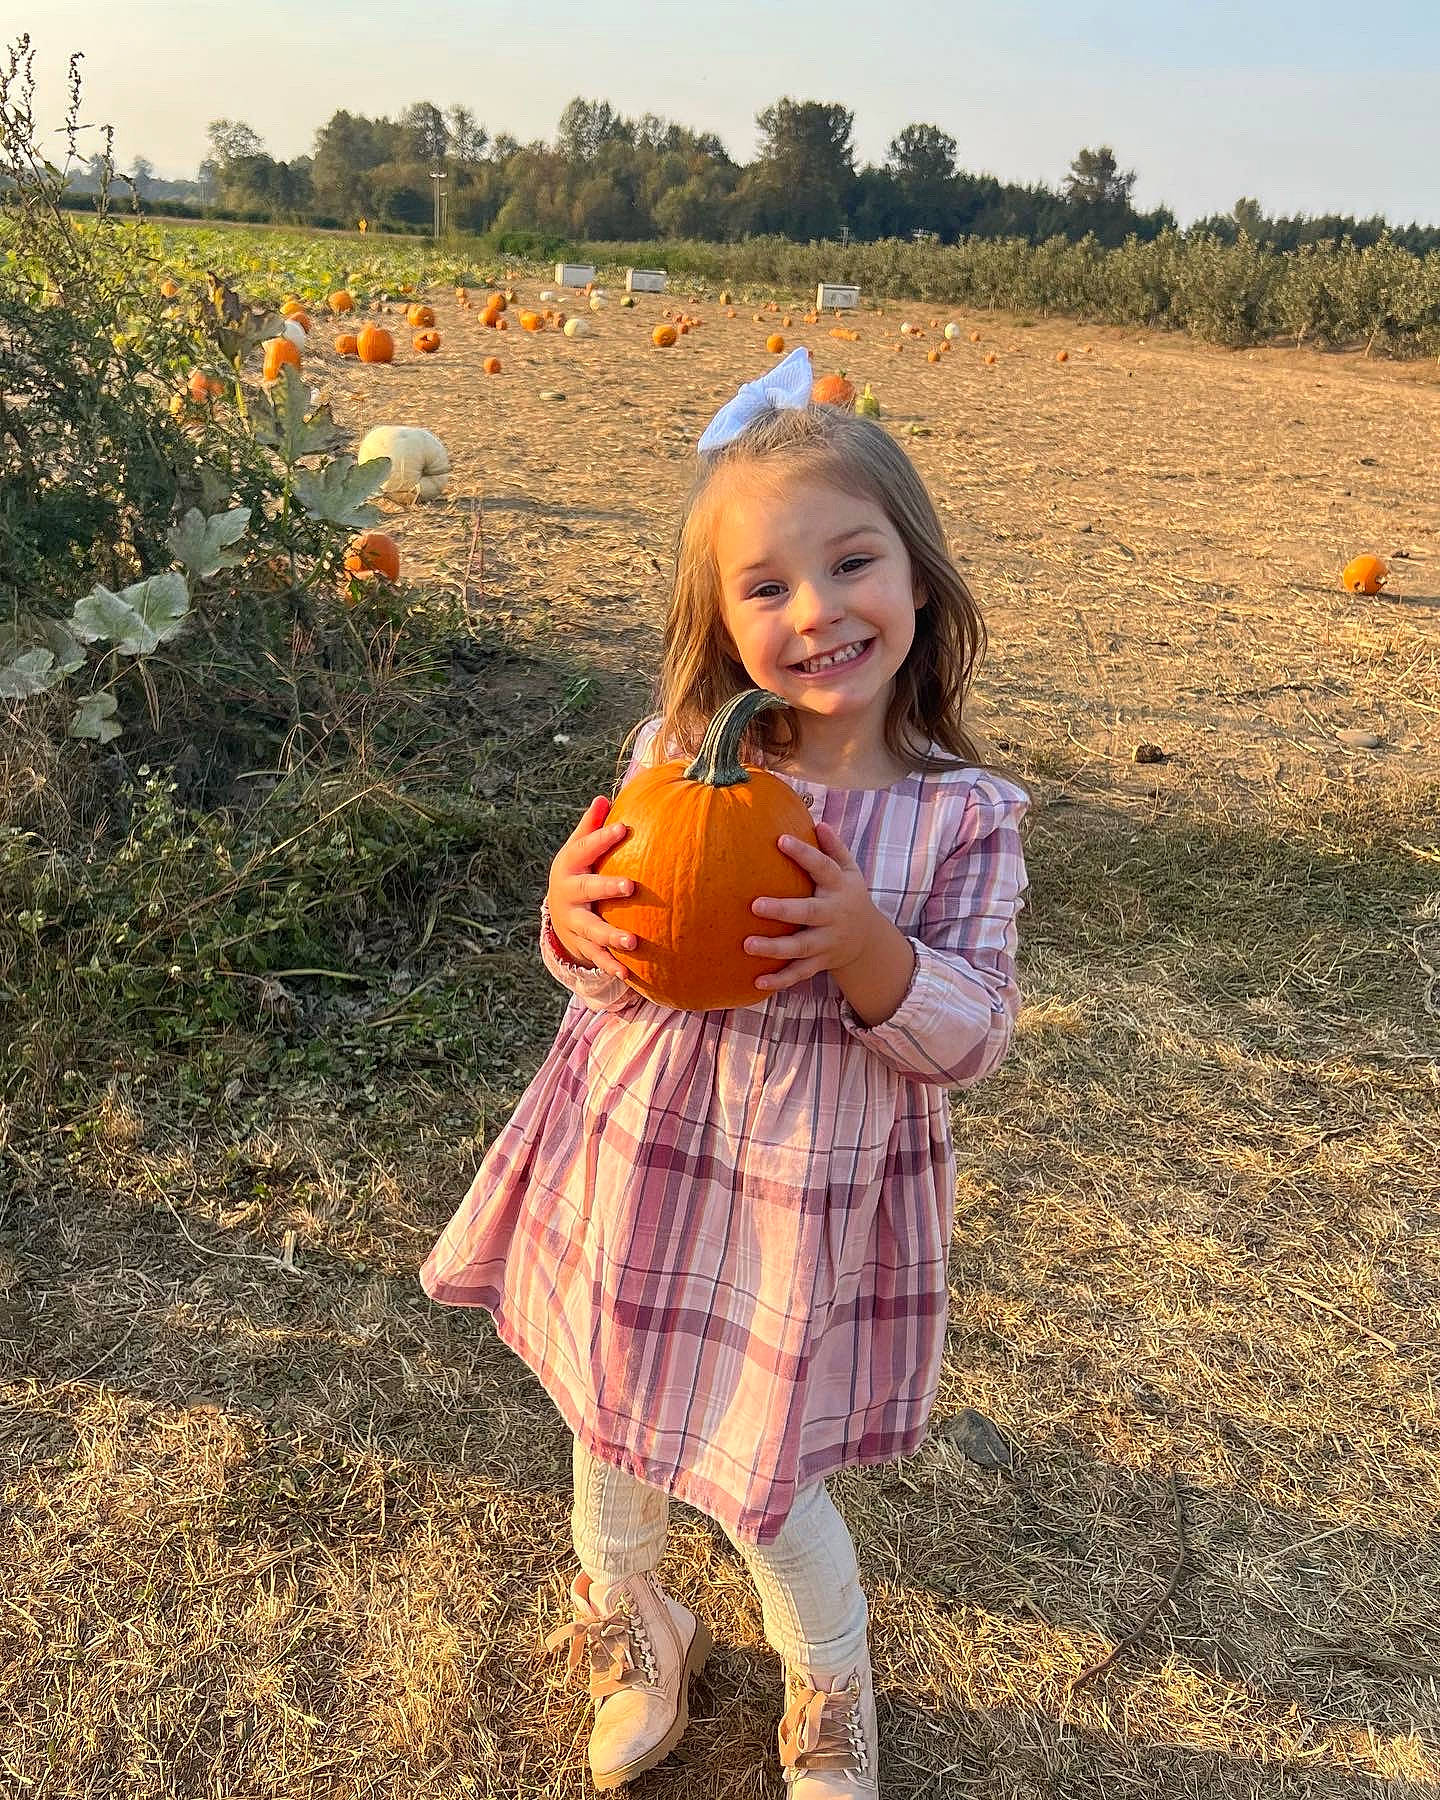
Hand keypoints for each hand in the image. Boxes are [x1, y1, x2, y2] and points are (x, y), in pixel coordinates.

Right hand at [545, 795, 637, 978]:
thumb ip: (591, 826)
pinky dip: (611, 965)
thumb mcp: (578, 849)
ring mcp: (573, 921)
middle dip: (607, 888)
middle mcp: (568, 894)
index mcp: (569, 865)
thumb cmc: (578, 871)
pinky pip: (596, 956)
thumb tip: (605, 797)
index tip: (624, 828)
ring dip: (611, 936)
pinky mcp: (582, 944)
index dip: (603, 838)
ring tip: (633, 941)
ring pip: (591, 929)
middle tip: (631, 886)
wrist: (557, 913)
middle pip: (586, 889)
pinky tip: (628, 973)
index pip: (585, 848)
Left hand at [744, 821, 882, 992]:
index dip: (804, 854)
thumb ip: (834, 848)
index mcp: (840, 887)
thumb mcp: (849, 871)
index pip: (822, 867)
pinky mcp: (820, 962)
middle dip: (783, 910)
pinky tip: (757, 982)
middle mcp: (833, 916)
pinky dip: (780, 980)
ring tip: (747, 944)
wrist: (868, 940)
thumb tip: (818, 823)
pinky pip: (799, 974)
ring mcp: (827, 942)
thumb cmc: (848, 896)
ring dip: (774, 948)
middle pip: (809, 913)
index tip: (780, 840)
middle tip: (755, 905)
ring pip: (800, 948)